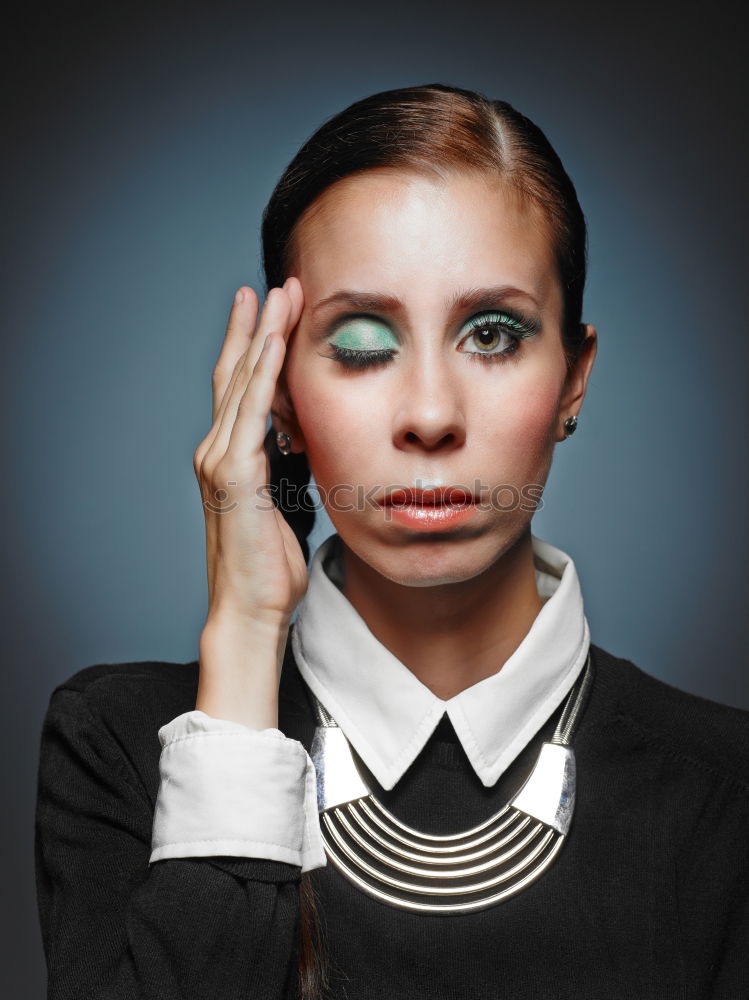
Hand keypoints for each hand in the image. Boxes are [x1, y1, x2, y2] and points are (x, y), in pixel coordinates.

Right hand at [193, 278, 306, 630]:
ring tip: (279, 294)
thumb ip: (285, 469)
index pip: (242, 389)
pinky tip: (274, 340)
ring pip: (242, 382)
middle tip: (277, 285)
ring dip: (262, 334)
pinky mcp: (233, 474)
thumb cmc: (269, 566)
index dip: (257, 346)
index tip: (276, 310)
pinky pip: (250, 411)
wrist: (252, 608)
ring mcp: (221, 460)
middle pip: (237, 373)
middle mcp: (218, 450)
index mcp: (231, 457)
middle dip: (258, 325)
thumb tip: (306, 443)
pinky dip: (261, 372)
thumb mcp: (284, 505)